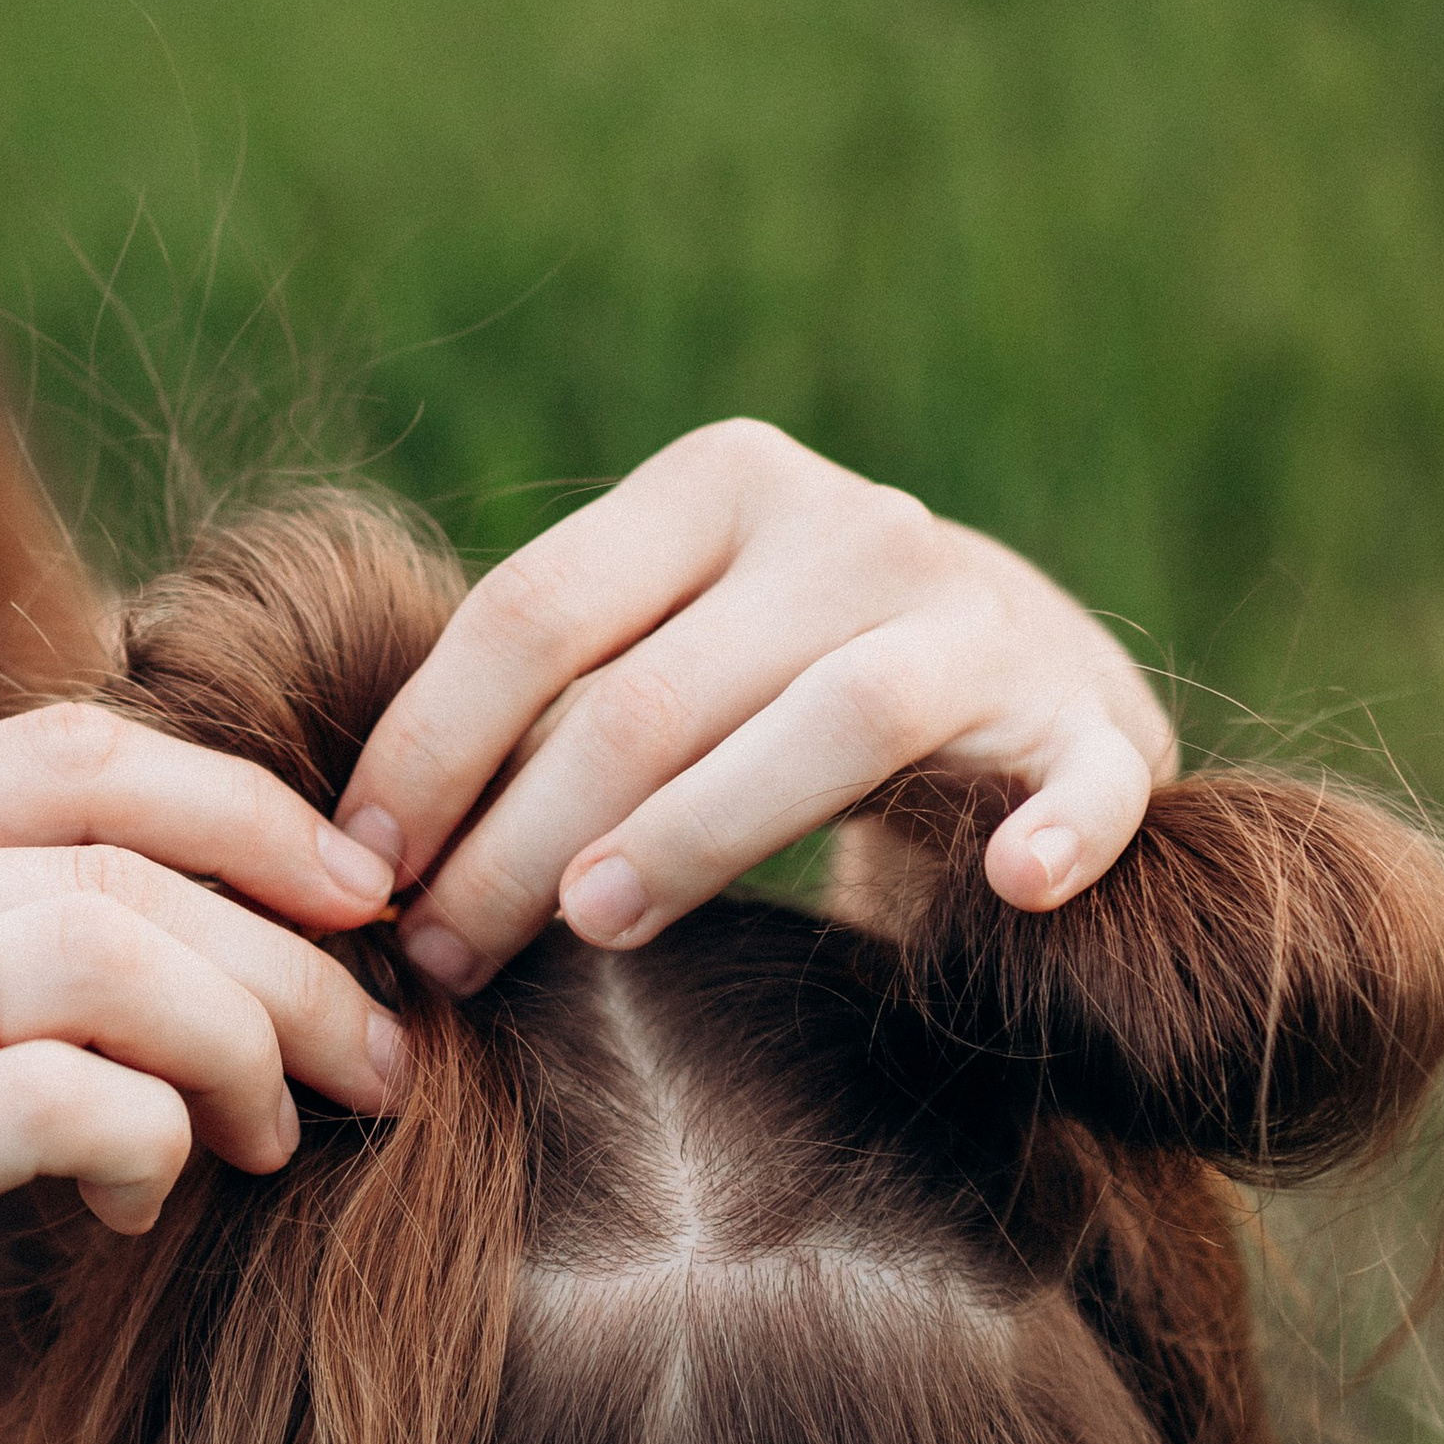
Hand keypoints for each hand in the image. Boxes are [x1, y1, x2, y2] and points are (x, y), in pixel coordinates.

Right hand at [0, 704, 401, 1443]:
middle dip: (293, 957)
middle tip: (377, 1060)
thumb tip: (245, 911)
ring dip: (243, 1044)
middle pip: (120, 856)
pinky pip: (62, 1099)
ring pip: (107, 955)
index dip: (255, 811)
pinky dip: (151, 1140)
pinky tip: (143, 1199)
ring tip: (269, 1135)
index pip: (79, 750)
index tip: (368, 899)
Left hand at [334, 420, 1176, 990]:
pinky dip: (1052, 828)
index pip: (533, 612)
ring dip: (697, 834)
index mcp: (719, 483)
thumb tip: (354, 852)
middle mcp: (853, 525)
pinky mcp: (1091, 724)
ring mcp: (981, 621)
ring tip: (592, 930)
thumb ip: (543, 706)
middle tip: (440, 960)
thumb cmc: (776, 692)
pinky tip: (1004, 886)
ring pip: (830, 722)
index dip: (427, 750)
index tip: (352, 873)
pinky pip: (1078, 779)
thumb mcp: (663, 646)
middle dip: (518, 840)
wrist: (1025, 683)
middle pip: (650, 692)